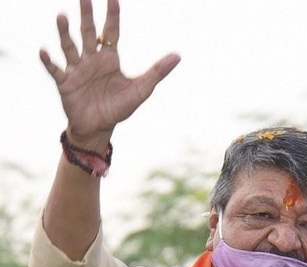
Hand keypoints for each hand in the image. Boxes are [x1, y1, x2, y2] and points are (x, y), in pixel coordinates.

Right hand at [40, 0, 180, 148]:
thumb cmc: (119, 108)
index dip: (112, 16)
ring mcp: (77, 70)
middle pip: (88, 33)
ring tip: (62, 16)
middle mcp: (92, 60)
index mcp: (110, 59)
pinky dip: (49, 61)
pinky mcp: (65, 83)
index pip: (111, 32)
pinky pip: (55, 70)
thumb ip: (157, 72)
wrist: (99, 128)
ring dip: (65, 33)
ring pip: (70, 47)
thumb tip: (178, 56)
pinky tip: (44, 50)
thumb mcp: (141, 89)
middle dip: (86, 16)